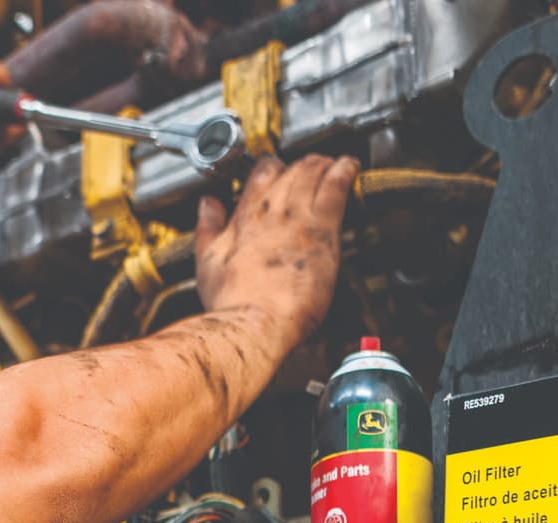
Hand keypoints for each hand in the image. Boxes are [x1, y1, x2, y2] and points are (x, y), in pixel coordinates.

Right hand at [195, 154, 359, 347]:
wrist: (255, 323)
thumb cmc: (233, 304)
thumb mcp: (207, 263)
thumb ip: (208, 228)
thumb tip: (207, 206)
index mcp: (244, 219)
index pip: (259, 177)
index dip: (271, 169)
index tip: (278, 171)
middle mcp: (270, 212)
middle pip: (288, 172)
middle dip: (301, 165)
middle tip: (311, 166)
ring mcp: (297, 218)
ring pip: (311, 174)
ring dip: (323, 164)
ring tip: (333, 163)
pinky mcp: (321, 230)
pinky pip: (335, 188)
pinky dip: (344, 172)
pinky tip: (350, 166)